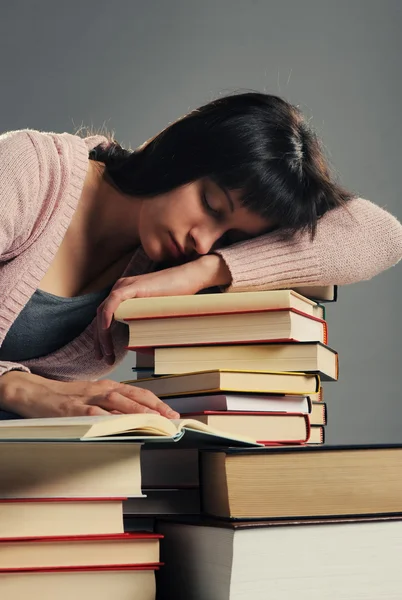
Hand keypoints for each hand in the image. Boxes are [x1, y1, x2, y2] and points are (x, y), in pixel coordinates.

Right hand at [0, 371, 179, 418]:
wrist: (35, 392)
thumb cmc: (66, 397)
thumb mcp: (92, 396)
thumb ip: (111, 405)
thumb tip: (134, 418)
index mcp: (107, 386)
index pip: (137, 393)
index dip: (156, 403)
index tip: (171, 413)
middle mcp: (100, 389)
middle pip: (132, 396)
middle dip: (154, 407)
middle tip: (170, 418)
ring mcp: (87, 398)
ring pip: (116, 402)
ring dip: (136, 411)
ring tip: (153, 420)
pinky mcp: (72, 409)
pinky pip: (94, 413)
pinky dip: (108, 417)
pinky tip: (120, 424)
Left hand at [95, 254, 230, 363]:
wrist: (189, 278)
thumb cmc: (177, 296)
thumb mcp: (153, 313)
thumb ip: (142, 324)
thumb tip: (135, 345)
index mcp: (124, 295)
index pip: (105, 317)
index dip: (102, 338)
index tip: (105, 355)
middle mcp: (120, 289)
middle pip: (100, 316)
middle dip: (99, 341)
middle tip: (103, 358)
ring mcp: (125, 286)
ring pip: (103, 311)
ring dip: (102, 334)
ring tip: (107, 353)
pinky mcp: (132, 286)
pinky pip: (112, 302)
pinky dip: (106, 317)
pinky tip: (106, 331)